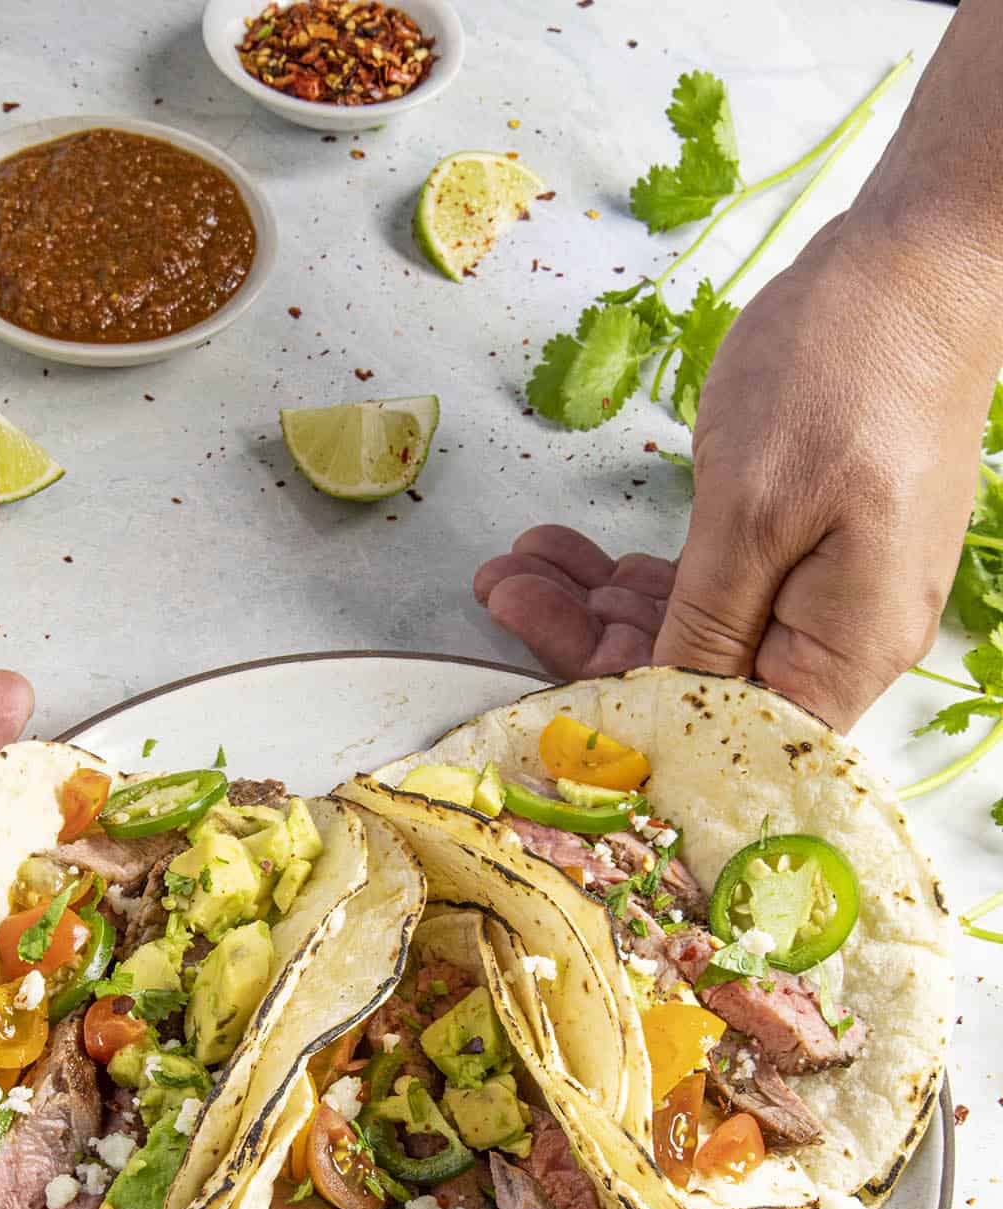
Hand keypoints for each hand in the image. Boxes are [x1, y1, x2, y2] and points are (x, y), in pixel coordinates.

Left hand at [476, 219, 998, 731]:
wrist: (919, 266)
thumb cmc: (845, 371)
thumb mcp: (753, 507)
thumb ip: (705, 619)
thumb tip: (665, 703)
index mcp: (844, 652)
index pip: (719, 728)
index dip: (627, 716)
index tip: (538, 677)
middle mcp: (840, 642)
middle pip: (697, 681)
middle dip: (589, 642)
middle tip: (501, 594)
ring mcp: (824, 594)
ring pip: (694, 630)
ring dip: (600, 602)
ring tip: (519, 565)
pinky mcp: (804, 550)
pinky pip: (713, 586)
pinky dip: (642, 571)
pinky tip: (572, 553)